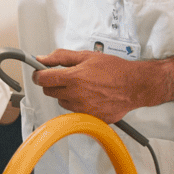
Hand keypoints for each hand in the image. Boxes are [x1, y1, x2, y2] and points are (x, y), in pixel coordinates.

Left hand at [31, 49, 161, 123]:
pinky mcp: (89, 118)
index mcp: (73, 77)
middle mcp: (75, 95)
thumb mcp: (86, 56)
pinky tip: (90, 97)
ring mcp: (82, 109)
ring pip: (61, 102)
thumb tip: (42, 59)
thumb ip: (61, 57)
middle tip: (66, 77)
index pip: (42, 79)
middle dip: (53, 84)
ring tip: (83, 86)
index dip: (39, 75)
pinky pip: (74, 112)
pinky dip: (78, 105)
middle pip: (49, 92)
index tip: (40, 73)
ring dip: (66, 94)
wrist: (135, 86)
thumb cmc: (114, 70)